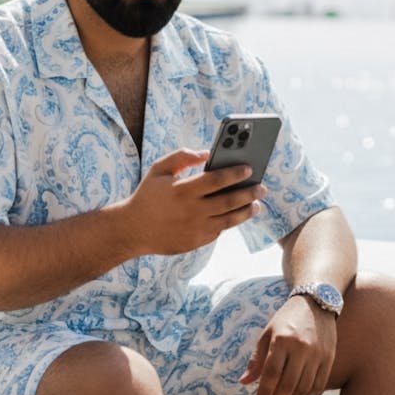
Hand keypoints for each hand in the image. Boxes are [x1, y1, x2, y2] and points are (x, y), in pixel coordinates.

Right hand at [119, 148, 265, 256]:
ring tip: (256, 204)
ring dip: (246, 211)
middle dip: (249, 193)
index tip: (250, 168)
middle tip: (262, 187)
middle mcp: (192, 211)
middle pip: (229, 201)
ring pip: (229, 220)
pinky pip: (219, 230)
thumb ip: (181, 157)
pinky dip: (230, 221)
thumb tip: (206, 153)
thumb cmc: (148, 195)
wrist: (132, 230)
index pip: (217, 180)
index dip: (235, 173)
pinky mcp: (197, 242)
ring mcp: (196, 229)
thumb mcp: (159, 170)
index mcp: (183, 190)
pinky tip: (237, 214)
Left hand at [239, 295, 337, 394]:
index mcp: (282, 340)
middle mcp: (301, 348)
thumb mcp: (267, 333)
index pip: (272, 373)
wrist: (316, 303)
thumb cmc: (287, 318)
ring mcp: (317, 354)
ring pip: (304, 388)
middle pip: (289, 384)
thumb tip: (244, 382)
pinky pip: (319, 385)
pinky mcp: (329, 358)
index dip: (264, 393)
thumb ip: (256, 359)